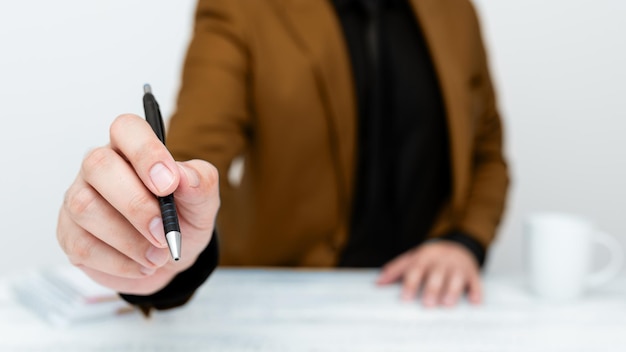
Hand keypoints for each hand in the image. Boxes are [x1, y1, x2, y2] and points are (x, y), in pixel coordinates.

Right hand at [57, 114, 219, 294]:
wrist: (168, 258)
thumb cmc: (182, 219)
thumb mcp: (202, 203)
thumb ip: (200, 184)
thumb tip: (184, 177)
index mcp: (132, 148)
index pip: (127, 129)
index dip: (146, 152)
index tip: (169, 184)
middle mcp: (99, 167)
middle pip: (99, 166)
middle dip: (136, 204)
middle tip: (165, 233)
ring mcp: (78, 198)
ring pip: (86, 208)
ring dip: (129, 240)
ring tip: (159, 255)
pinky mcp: (69, 233)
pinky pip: (83, 245)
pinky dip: (120, 262)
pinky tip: (142, 265)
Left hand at [376, 241, 480, 306]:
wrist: (457, 245)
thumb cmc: (430, 258)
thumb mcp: (412, 258)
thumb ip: (395, 270)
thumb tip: (377, 283)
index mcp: (425, 257)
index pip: (416, 269)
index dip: (410, 283)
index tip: (405, 298)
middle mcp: (442, 261)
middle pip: (436, 274)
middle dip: (432, 289)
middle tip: (427, 304)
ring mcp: (458, 266)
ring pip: (456, 278)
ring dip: (452, 291)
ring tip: (447, 304)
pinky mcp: (472, 272)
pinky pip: (476, 282)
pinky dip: (477, 292)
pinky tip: (476, 302)